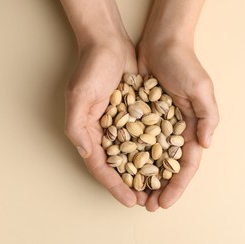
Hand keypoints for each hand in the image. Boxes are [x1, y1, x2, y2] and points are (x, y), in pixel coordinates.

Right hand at [65, 40, 147, 206]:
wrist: (109, 43)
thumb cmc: (91, 67)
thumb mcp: (79, 96)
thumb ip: (77, 127)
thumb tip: (87, 154)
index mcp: (89, 132)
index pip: (102, 166)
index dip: (115, 186)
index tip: (130, 201)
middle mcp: (105, 131)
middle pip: (119, 166)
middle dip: (132, 186)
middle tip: (149, 202)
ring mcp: (122, 123)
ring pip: (135, 155)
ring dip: (146, 173)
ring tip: (159, 189)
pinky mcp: (136, 113)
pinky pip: (146, 136)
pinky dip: (154, 150)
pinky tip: (166, 161)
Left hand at [137, 40, 219, 210]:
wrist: (161, 43)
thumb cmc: (184, 64)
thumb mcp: (201, 88)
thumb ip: (207, 116)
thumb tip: (205, 145)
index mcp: (191, 127)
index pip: (186, 164)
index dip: (177, 185)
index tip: (165, 202)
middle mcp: (174, 129)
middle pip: (167, 166)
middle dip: (160, 187)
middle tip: (148, 205)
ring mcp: (156, 124)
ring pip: (150, 158)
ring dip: (143, 177)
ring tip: (134, 194)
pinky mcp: (140, 115)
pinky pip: (134, 139)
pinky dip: (129, 156)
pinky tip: (121, 169)